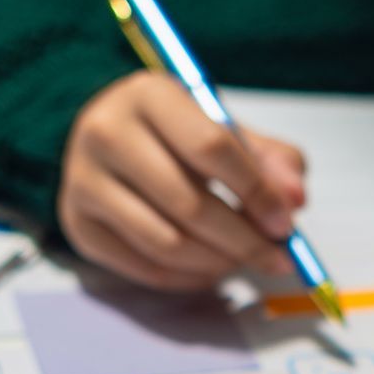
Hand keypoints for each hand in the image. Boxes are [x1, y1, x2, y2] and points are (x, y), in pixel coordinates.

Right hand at [58, 71, 306, 291]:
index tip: (286, 223)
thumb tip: (295, 200)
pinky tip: (212, 269)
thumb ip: (269, 159)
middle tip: (277, 258)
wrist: (106, 136)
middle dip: (243, 240)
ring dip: (218, 263)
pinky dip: (189, 278)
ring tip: (243, 261)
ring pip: (166, 243)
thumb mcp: (223, 127)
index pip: (210, 147)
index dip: (255, 192)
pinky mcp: (78, 225)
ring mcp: (84, 182)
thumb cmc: (176, 133)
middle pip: (188, 204)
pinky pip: (145, 269)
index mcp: (148, 95)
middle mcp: (106, 133)